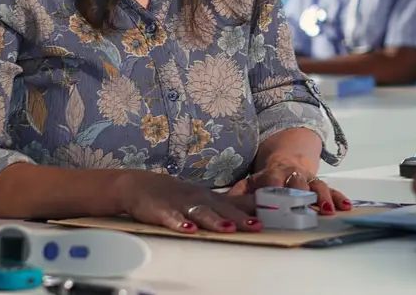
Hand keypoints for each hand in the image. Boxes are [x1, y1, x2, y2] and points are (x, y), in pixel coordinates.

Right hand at [112, 170, 260, 233]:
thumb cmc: (179, 195)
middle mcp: (200, 199)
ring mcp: (181, 204)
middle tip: (256, 226)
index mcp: (212, 198)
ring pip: (200, 213)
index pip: (237, 204)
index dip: (254, 209)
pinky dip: (180, 224)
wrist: (141, 185)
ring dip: (214, 221)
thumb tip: (258, 209)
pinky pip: (172, 218)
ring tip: (228, 229)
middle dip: (240, 218)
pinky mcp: (162, 211)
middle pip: (223, 210)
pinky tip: (188, 230)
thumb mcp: (207, 198)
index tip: (274, 214)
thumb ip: (231, 204)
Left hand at [227, 158, 351, 214]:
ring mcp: (309, 178)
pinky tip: (345, 207)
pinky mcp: (320, 184)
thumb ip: (238, 192)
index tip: (274, 204)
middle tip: (303, 206)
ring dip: (323, 197)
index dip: (273, 191)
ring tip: (327, 210)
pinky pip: (332, 189)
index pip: (273, 182)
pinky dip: (339, 198)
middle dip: (301, 194)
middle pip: (297, 183)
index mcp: (273, 173)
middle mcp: (293, 174)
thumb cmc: (268, 177)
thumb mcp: (250, 181)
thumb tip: (223, 204)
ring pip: (317, 186)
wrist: (287, 159)